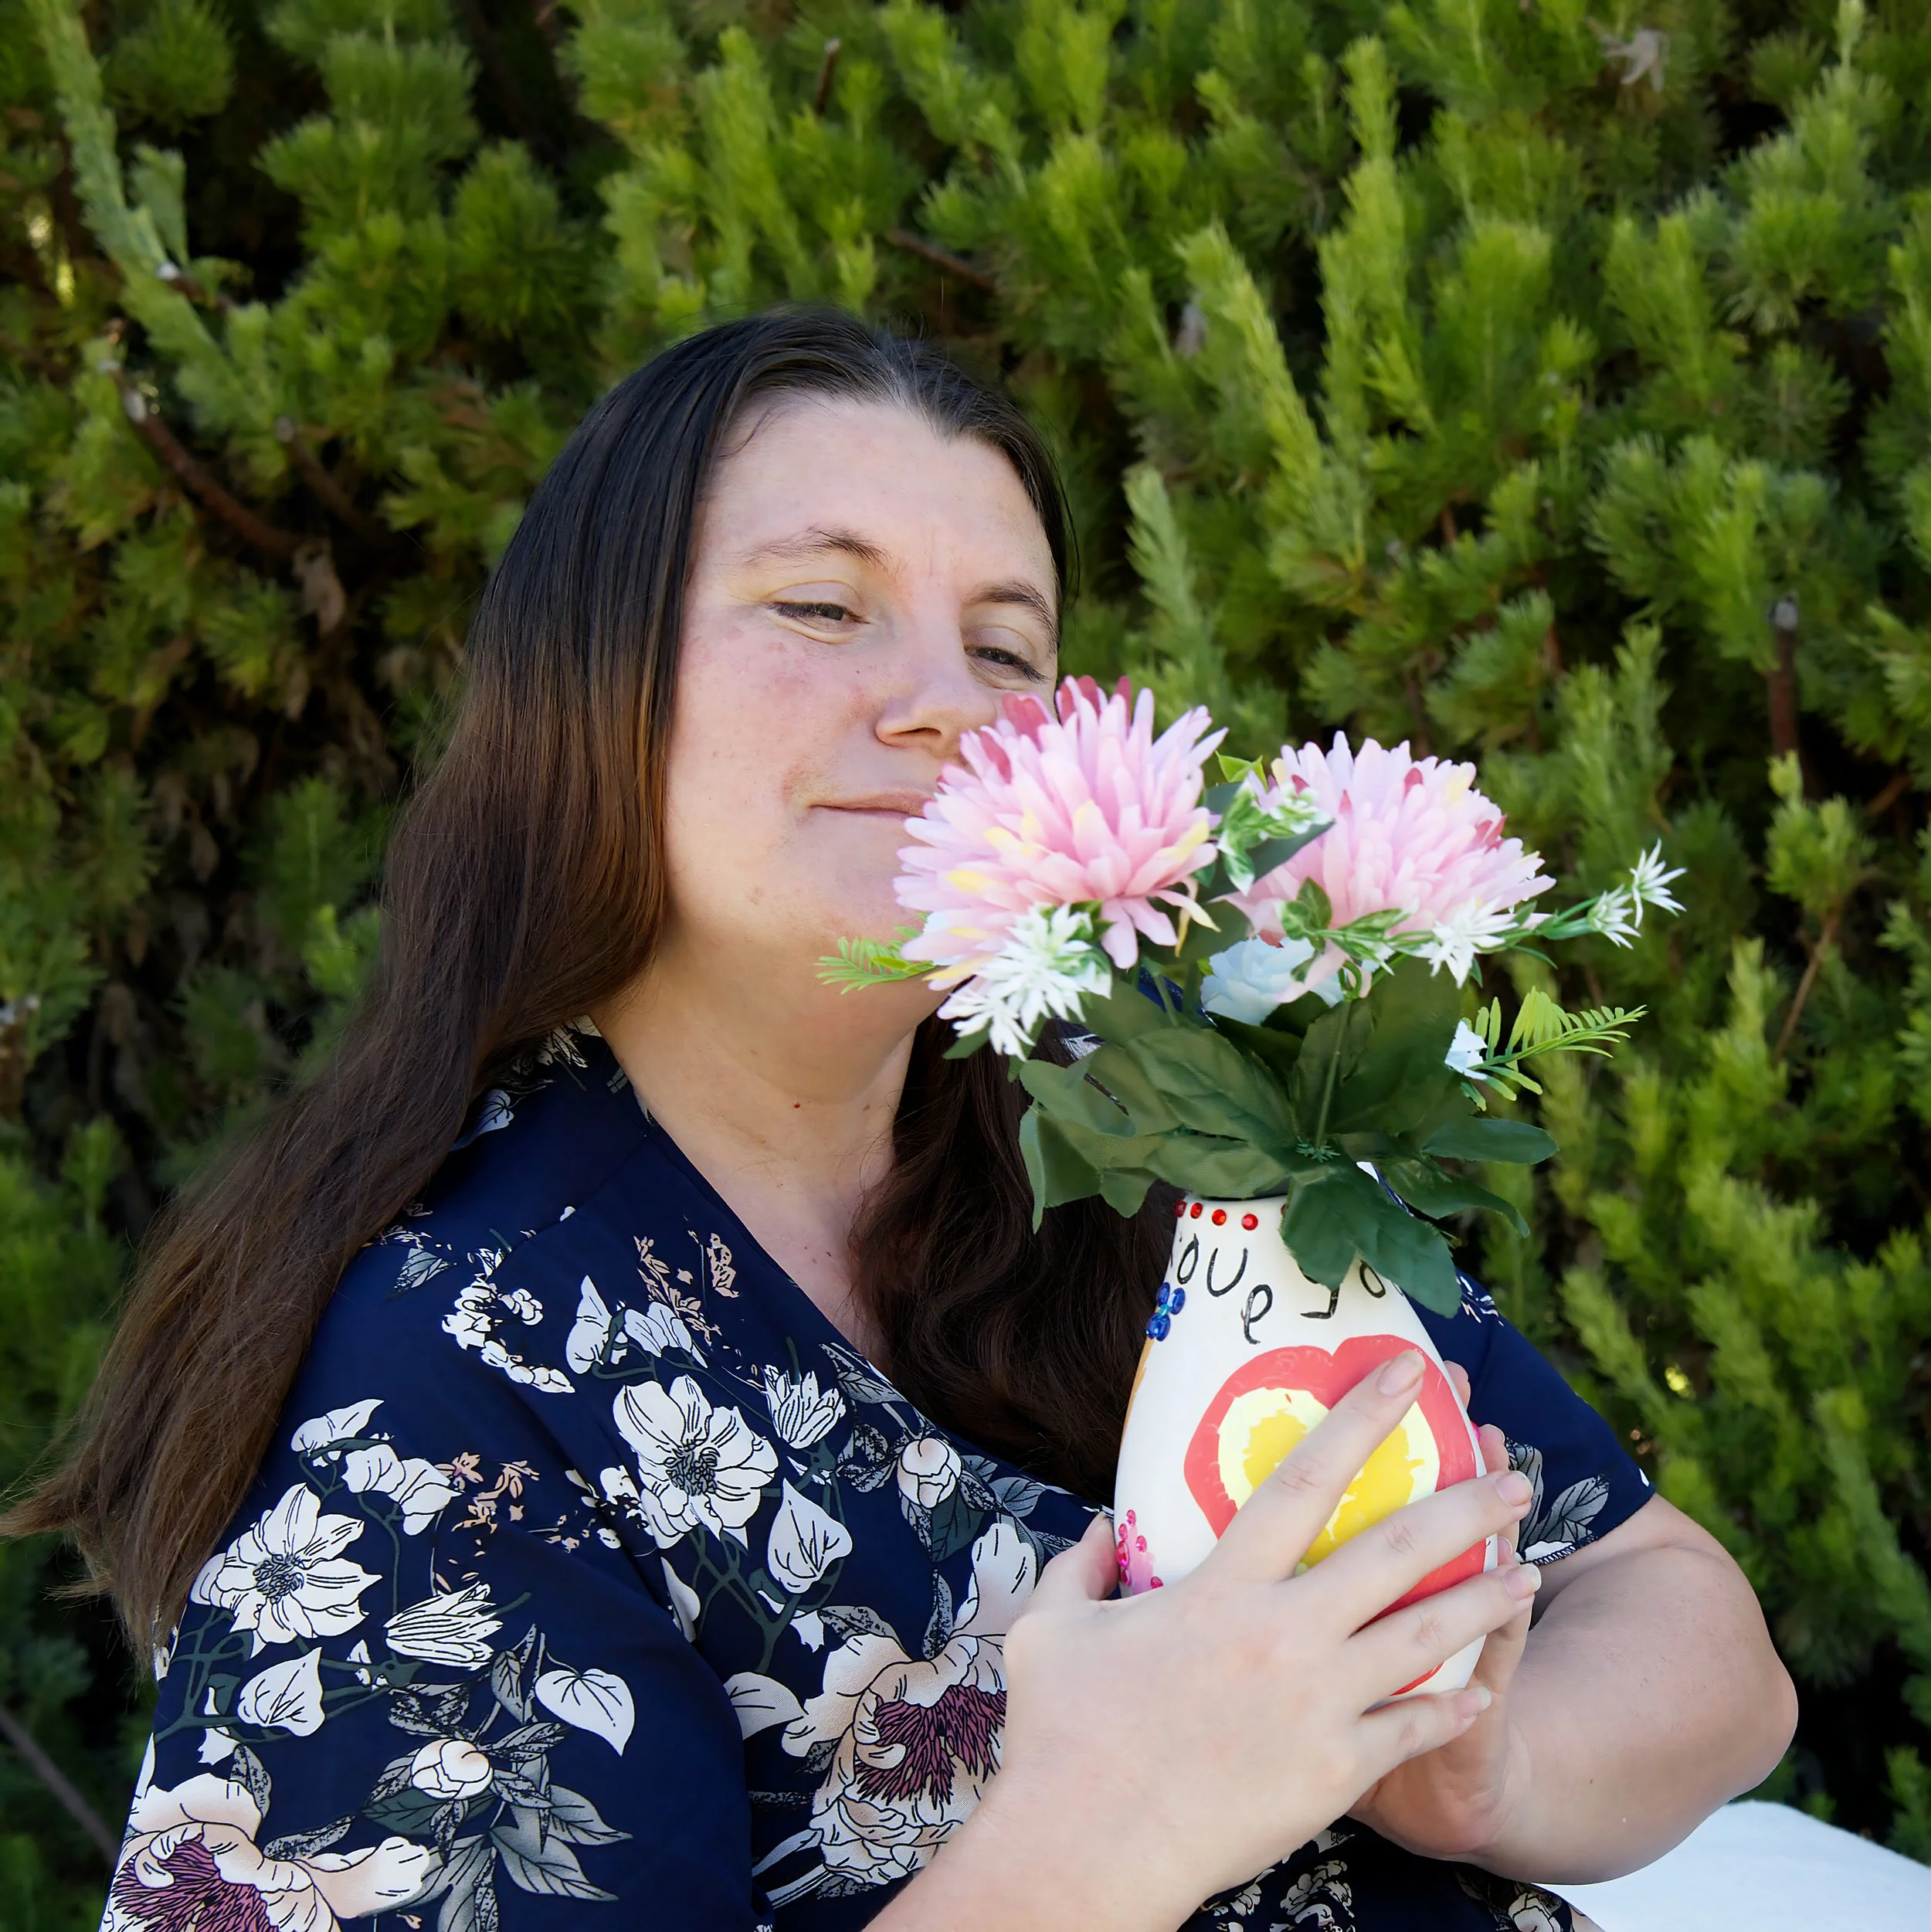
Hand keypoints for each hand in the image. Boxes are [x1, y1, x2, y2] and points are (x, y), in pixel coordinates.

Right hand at [898, 1350, 1540, 1931]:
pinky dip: (1451, 1708)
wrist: (1088, 1849)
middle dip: (1466, 1507)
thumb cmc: (1060, 1736)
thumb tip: (1103, 1527)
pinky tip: (1480, 1694)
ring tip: (1525, 1576)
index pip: (1305, 1478)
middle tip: (1516, 1478)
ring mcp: (1317, 1705)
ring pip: (1424, 1637)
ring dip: (1482, 1600)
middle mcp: (1283, 1634)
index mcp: (1220, 1588)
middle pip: (1395, 1552)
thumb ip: (1079, 1565)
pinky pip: (1411, 1730)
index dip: (1361, 1416)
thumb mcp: (1049, 1628)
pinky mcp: (1333, 1773)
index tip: (1408, 1371)